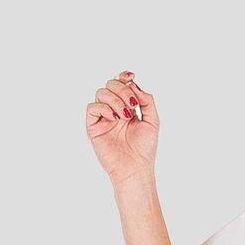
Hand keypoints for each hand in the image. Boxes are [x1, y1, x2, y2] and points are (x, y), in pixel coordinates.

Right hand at [85, 70, 159, 185]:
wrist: (136, 167)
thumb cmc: (145, 148)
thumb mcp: (152, 121)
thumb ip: (147, 101)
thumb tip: (135, 84)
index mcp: (127, 107)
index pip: (121, 84)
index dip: (124, 77)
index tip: (131, 76)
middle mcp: (114, 109)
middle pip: (111, 84)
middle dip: (122, 90)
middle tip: (132, 105)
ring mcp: (103, 117)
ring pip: (101, 93)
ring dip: (115, 100)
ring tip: (125, 116)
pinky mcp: (93, 126)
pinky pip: (92, 107)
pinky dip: (104, 108)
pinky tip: (115, 118)